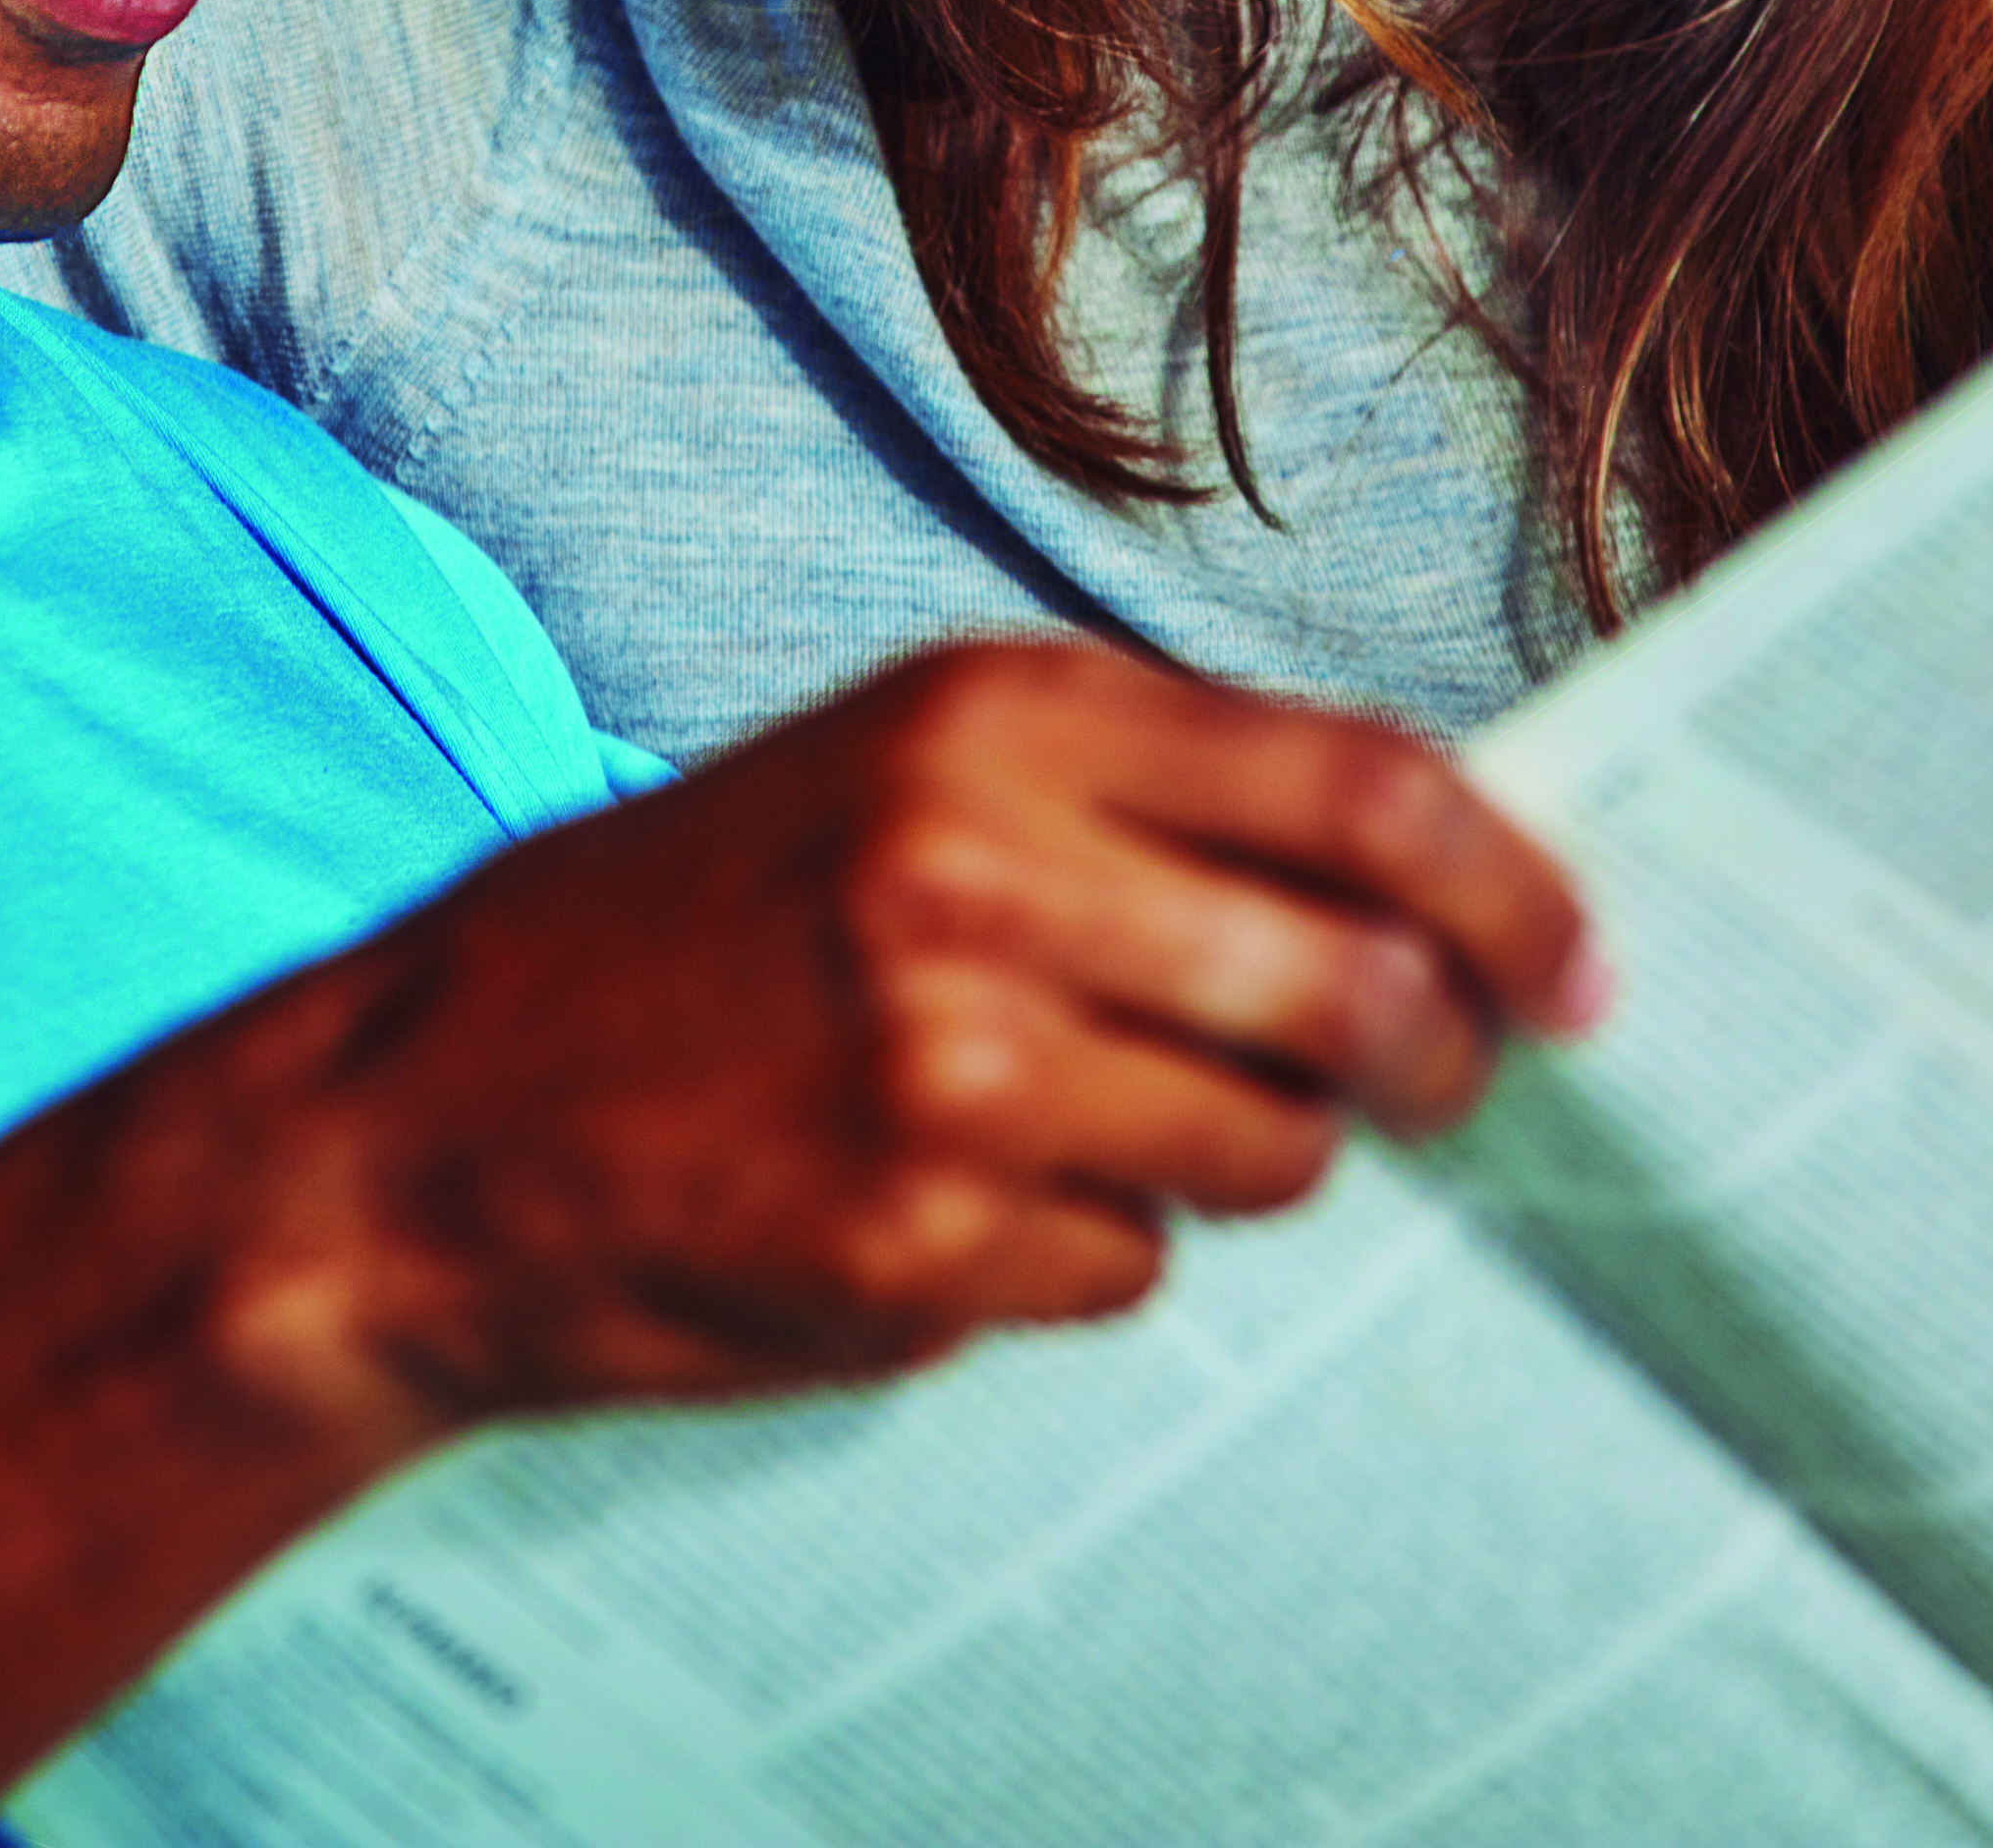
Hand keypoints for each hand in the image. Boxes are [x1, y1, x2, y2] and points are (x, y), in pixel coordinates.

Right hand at [205, 638, 1602, 1452]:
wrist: (407, 1132)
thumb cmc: (666, 941)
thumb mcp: (886, 774)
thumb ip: (1131, 795)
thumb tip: (1420, 869)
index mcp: (990, 718)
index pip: (1370, 791)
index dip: (1522, 890)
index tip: (1585, 969)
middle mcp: (980, 871)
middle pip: (1364, 988)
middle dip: (1438, 1061)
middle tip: (1434, 1087)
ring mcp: (950, 1067)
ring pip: (1267, 1153)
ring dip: (1232, 1163)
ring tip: (1088, 1127)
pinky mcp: (918, 1243)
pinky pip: (1131, 1274)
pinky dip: (1084, 1258)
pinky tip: (950, 1210)